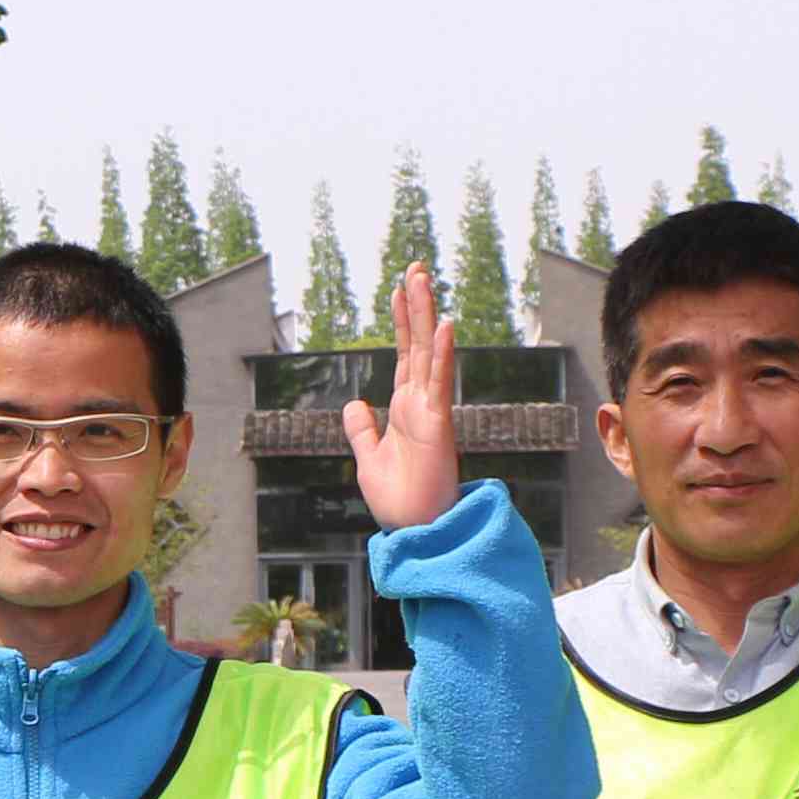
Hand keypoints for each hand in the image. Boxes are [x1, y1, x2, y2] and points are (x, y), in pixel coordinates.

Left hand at [346, 262, 461, 533]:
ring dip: (426, 316)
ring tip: (422, 279)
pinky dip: (440, 355)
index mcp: (406, 409)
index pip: (405, 356)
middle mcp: (421, 403)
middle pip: (418, 345)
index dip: (403, 322)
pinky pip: (438, 384)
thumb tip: (354, 403)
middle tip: (415, 267)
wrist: (415, 531)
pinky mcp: (437, 426)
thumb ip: (362, 430)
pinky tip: (444, 326)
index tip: (399, 289)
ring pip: (428, 354)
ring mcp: (431, 411)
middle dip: (416, 306)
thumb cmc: (398, 500)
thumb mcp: (369, 458)